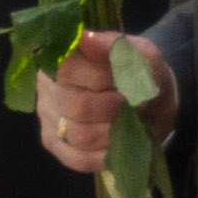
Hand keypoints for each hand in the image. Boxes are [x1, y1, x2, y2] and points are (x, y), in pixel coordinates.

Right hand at [34, 31, 169, 179]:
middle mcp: (47, 87)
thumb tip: (86, 38)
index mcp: (62, 57)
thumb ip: (117, 48)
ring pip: (79, 135)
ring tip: (128, 121)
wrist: (150, 99)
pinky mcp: (56, 145)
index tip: (125, 80)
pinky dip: (105, 154)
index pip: (67, 69)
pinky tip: (118, 143)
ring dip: (114, 131)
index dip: (102, 78)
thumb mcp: (142, 56)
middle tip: (132, 104)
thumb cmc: (141, 73)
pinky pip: (78, 159)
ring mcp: (49, 118)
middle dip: (114, 108)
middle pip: (75, 106)